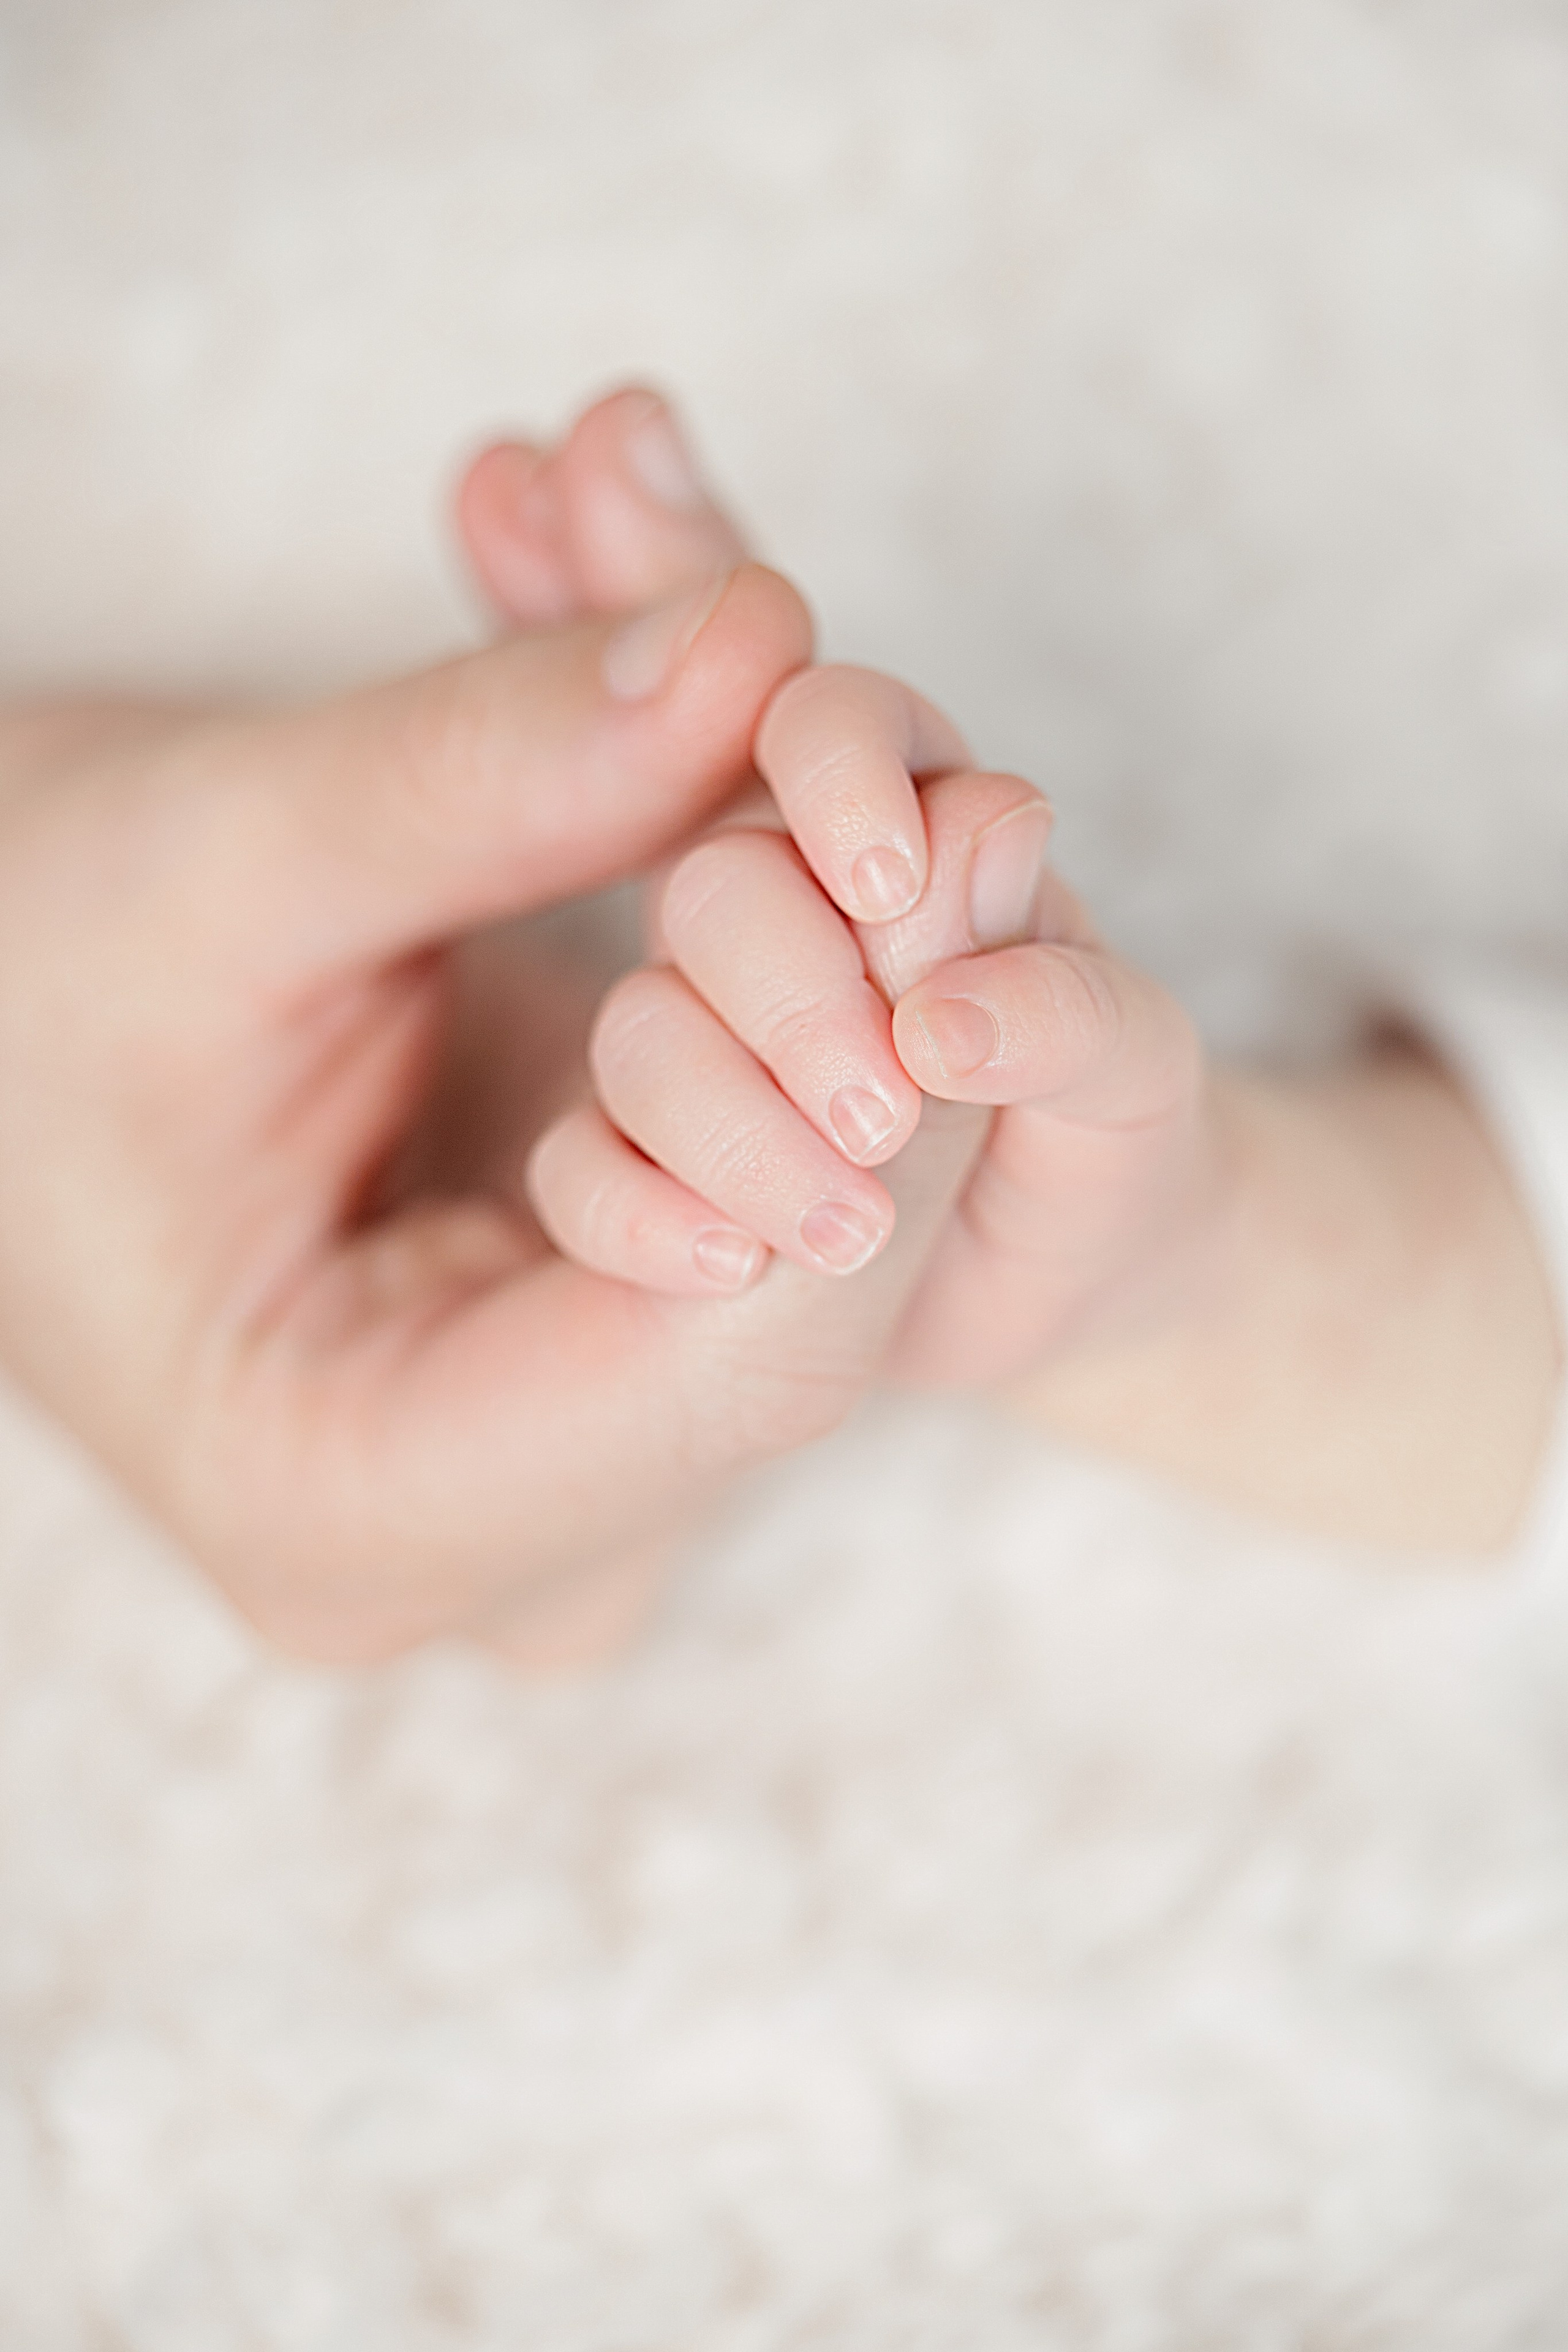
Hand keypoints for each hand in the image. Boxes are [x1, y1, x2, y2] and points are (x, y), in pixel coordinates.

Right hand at [0, 535, 990, 1669]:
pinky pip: (759, 1259)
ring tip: (882, 850)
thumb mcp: (227, 848)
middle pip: (791, 1353)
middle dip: (896, 1075)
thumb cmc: (21, 958)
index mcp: (339, 1503)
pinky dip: (805, 1087)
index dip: (888, 1117)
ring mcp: (524, 1493)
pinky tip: (818, 931)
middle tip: (957, 820)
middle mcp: (459, 1556)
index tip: (956, 868)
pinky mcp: (563, 1392)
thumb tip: (764, 640)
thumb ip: (497, 764)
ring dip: (862, 1068)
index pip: (729, 1368)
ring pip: (802, 1304)